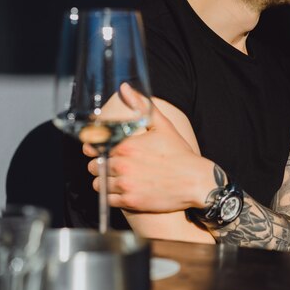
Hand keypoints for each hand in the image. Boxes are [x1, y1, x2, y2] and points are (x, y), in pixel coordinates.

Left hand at [84, 84, 215, 212]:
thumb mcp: (162, 126)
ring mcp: (125, 185)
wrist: (195, 181)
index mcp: (125, 146)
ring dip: (105, 182)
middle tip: (114, 167)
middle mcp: (122, 165)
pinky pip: (108, 200)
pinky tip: (124, 191)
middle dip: (100, 167)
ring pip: (99, 184)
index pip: (93, 148)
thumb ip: (141, 106)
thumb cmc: (180, 154)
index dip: (95, 150)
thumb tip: (124, 88)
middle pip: (94, 167)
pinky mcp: (130, 201)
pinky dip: (112, 196)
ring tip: (118, 180)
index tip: (102, 152)